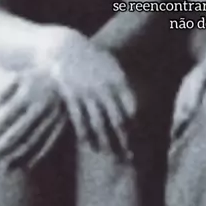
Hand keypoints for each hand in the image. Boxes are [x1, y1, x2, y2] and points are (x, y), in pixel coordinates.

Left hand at [0, 69, 67, 169]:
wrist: (67, 70)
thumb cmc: (37, 75)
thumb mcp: (19, 78)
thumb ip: (2, 94)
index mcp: (27, 94)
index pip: (6, 119)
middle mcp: (40, 105)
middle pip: (19, 132)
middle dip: (4, 148)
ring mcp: (52, 115)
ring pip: (34, 140)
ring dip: (19, 155)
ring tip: (7, 168)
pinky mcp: (63, 121)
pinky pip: (50, 141)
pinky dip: (38, 155)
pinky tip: (27, 164)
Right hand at [38, 29, 136, 159]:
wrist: (66, 49)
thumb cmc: (92, 58)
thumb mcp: (111, 66)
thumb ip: (123, 85)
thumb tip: (134, 108)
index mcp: (118, 80)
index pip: (131, 107)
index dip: (135, 124)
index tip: (139, 138)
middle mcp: (104, 89)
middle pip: (117, 119)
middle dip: (124, 139)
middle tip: (130, 156)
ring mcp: (87, 94)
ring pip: (99, 124)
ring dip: (106, 142)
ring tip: (111, 156)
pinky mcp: (72, 98)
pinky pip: (80, 121)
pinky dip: (85, 135)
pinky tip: (90, 147)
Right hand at [172, 34, 205, 137]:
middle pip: (199, 79)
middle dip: (195, 95)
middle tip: (193, 114)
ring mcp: (195, 73)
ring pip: (185, 88)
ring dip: (182, 106)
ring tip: (180, 127)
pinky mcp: (186, 81)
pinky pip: (180, 96)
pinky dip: (177, 111)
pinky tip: (176, 128)